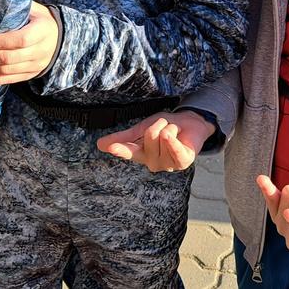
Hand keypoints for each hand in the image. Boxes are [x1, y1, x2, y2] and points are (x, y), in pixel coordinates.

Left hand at [0, 2, 58, 84]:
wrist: (57, 38)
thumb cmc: (38, 19)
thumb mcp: (33, 8)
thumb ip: (16, 5)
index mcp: (43, 31)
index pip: (21, 40)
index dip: (0, 42)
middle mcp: (40, 51)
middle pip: (9, 58)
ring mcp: (35, 66)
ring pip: (4, 71)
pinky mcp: (28, 75)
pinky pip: (5, 80)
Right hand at [97, 110, 215, 171]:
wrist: (189, 124)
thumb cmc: (165, 128)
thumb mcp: (142, 129)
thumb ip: (123, 137)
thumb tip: (99, 144)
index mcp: (141, 155)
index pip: (129, 151)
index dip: (121, 149)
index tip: (110, 148)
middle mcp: (152, 163)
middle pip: (150, 135)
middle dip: (159, 124)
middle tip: (166, 127)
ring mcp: (168, 164)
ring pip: (163, 136)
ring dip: (170, 127)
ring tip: (175, 133)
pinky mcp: (183, 162)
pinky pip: (175, 149)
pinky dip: (173, 141)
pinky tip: (172, 136)